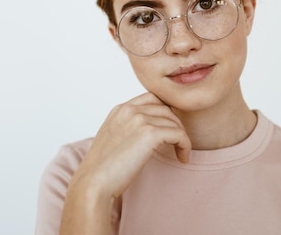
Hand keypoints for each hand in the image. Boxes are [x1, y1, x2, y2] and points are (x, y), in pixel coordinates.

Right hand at [70, 92, 191, 199]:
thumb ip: (127, 129)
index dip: (165, 112)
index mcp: (119, 109)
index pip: (151, 98)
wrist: (94, 182)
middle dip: (175, 124)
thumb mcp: (112, 139)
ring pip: (174, 121)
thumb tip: (147, 133)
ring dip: (182, 137)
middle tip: (178, 142)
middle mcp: (129, 110)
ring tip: (181, 153)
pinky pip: (179, 134)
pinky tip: (182, 158)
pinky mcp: (149, 134)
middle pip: (165, 108)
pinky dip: (185, 145)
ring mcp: (139, 120)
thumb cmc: (103, 169)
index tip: (169, 129)